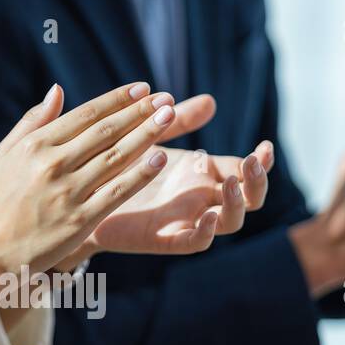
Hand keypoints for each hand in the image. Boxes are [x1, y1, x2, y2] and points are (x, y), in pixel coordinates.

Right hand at [0, 82, 177, 276]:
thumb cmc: (1, 201)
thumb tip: (58, 90)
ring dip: (147, 134)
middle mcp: (52, 164)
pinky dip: (139, 175)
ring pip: (115, 156)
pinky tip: (159, 159)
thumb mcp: (7, 154)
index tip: (143, 88)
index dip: (118, 99)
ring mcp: (67, 193)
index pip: (86, 114)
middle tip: (166, 97)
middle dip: (140, 111)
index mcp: (36, 145)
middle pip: (106, 131)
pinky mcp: (79, 220)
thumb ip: (33, 120)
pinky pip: (116, 192)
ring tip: (170, 117)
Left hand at [84, 140, 273, 255]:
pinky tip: (207, 217)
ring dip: (237, 204)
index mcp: (202, 173)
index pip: (243, 169)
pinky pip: (194, 242)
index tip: (264, 146)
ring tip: (231, 184)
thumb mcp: (150, 136)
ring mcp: (186, 219)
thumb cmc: (117, 164)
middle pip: (248, 198)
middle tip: (253, 162)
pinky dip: (205, 233)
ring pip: (228, 222)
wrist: (80, 196)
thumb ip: (179, 121)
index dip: (260, 161)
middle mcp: (200, 197)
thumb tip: (211, 101)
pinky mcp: (164, 238)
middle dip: (257, 182)